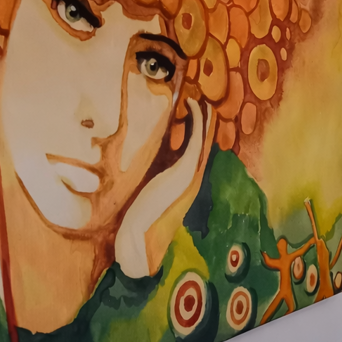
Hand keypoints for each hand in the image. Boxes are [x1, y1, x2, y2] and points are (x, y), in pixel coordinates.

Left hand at [114, 99, 216, 277]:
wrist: (137, 239)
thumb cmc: (135, 223)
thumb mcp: (142, 200)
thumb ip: (146, 189)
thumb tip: (141, 184)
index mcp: (182, 185)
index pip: (195, 154)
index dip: (198, 136)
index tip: (195, 118)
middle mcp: (191, 180)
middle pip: (205, 146)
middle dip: (206, 126)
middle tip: (206, 105)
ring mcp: (189, 175)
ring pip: (204, 140)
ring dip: (204, 120)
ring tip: (202, 102)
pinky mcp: (183, 171)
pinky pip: (195, 140)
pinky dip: (197, 123)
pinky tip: (194, 108)